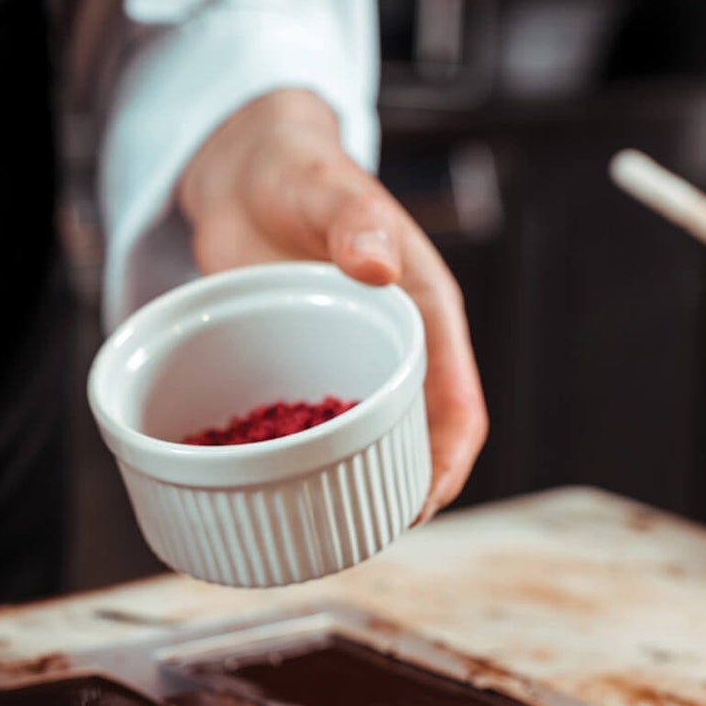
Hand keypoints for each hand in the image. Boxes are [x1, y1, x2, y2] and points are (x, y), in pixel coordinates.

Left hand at [177, 89, 487, 517]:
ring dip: (354, 486)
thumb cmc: (297, 169)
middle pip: (417, 440)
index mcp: (424, 310)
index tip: (424, 503)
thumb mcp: (325, 186)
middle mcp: (395, 347)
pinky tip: (275, 493)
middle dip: (402, 492)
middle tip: (362, 536)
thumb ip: (354, 217)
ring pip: (365, 442)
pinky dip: (302, 463)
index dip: (448, 461)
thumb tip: (380, 264)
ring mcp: (347, 363)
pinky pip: (312, 428)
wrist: (248, 170)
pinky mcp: (303, 369)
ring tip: (324, 532)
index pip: (457, 404)